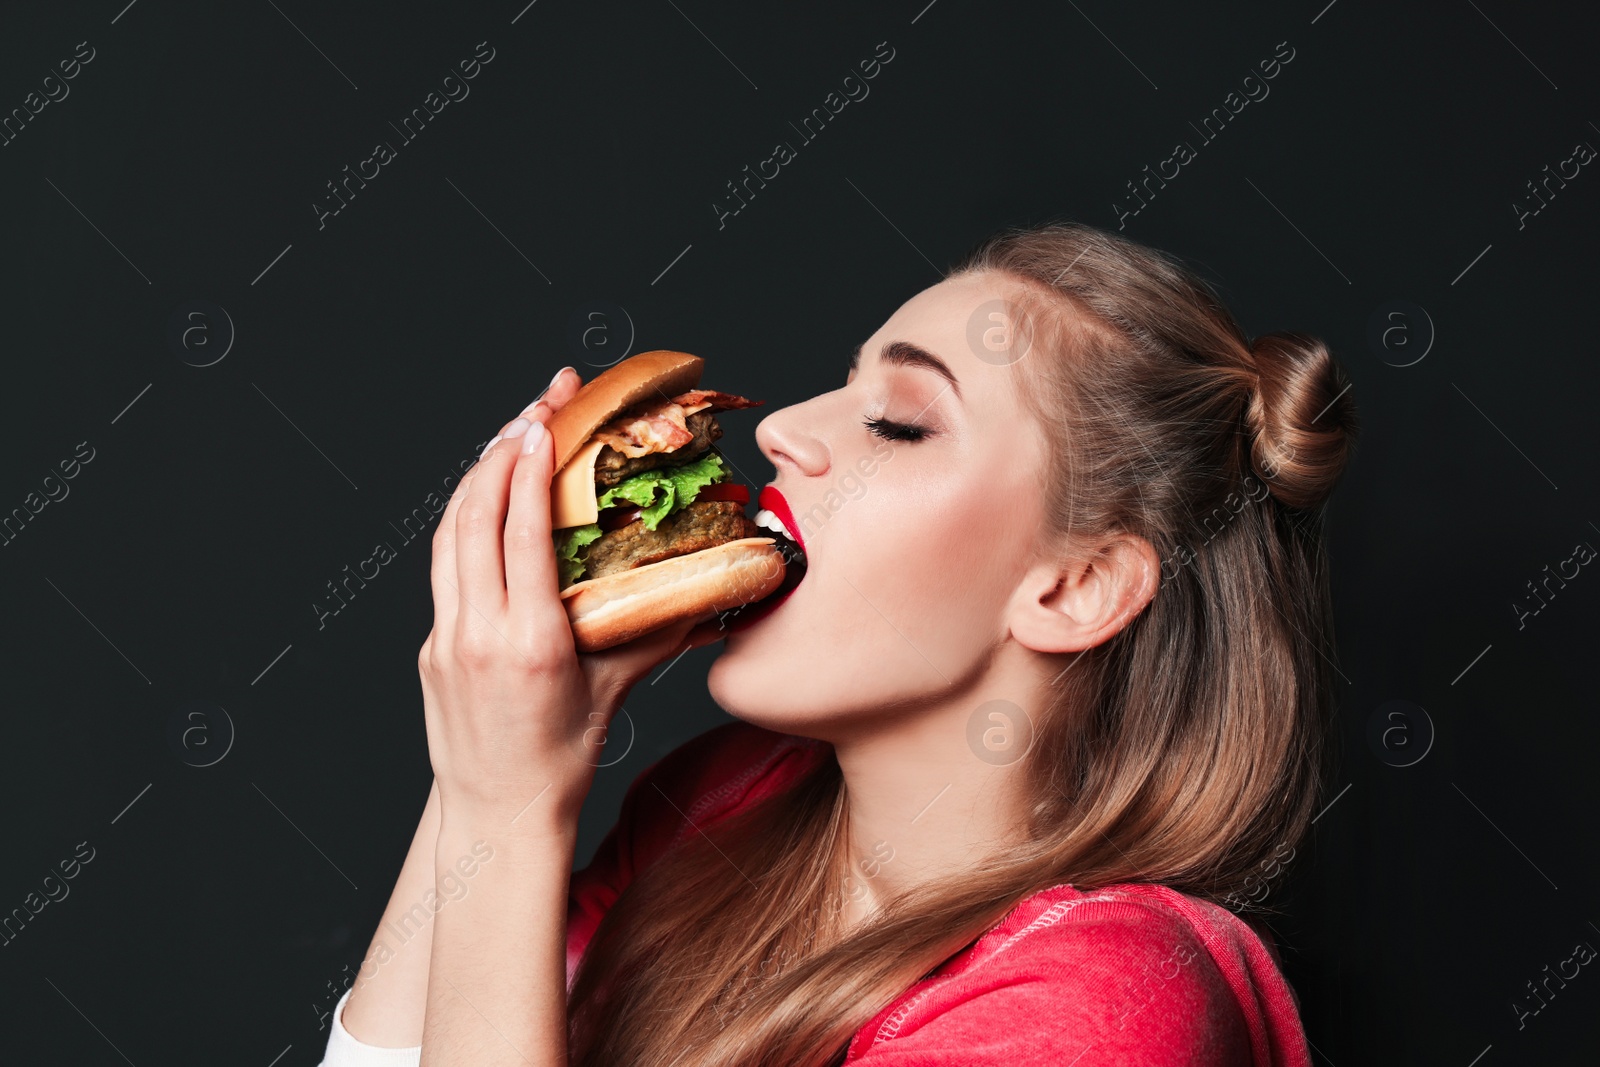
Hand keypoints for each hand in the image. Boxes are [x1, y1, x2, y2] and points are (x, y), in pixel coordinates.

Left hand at [418, 367, 708, 827]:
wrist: (495, 817)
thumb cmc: (560, 764)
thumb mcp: (612, 694)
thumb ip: (649, 636)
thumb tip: (706, 594)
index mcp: (529, 642)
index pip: (520, 533)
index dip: (530, 468)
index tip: (546, 421)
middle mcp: (477, 633)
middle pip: (475, 516)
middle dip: (502, 450)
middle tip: (537, 405)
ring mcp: (445, 638)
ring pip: (449, 535)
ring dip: (476, 478)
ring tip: (509, 435)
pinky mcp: (432, 646)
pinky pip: (444, 566)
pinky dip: (464, 521)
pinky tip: (487, 500)